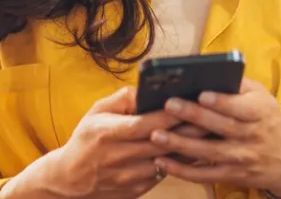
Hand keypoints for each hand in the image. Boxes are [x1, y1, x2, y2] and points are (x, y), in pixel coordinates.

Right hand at [2, 87, 197, 198]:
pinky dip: (180, 163)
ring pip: (167, 162)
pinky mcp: (137, 189)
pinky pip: (164, 174)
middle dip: (187, 130)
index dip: (168, 115)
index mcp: (107, 134)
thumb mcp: (95, 113)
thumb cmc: (85, 140)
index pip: (144, 124)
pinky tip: (195, 151)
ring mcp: (129, 176)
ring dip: (189, 148)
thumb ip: (121, 99)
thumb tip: (146, 91)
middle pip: (161, 143)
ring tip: (209, 133)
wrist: (70, 180)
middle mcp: (119, 156)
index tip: (189, 103)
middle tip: (211, 117)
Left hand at [148, 79, 280, 197]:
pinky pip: (204, 174)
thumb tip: (211, 70)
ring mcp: (240, 158)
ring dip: (181, 144)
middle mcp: (251, 135)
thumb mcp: (262, 97)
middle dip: (194, 116)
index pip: (240, 107)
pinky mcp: (231, 175)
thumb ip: (239, 84)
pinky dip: (183, 170)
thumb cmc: (267, 120)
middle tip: (169, 105)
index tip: (201, 94)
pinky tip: (162, 162)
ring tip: (156, 135)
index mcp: (259, 112)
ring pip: (209, 151)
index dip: (221, 102)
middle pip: (221, 126)